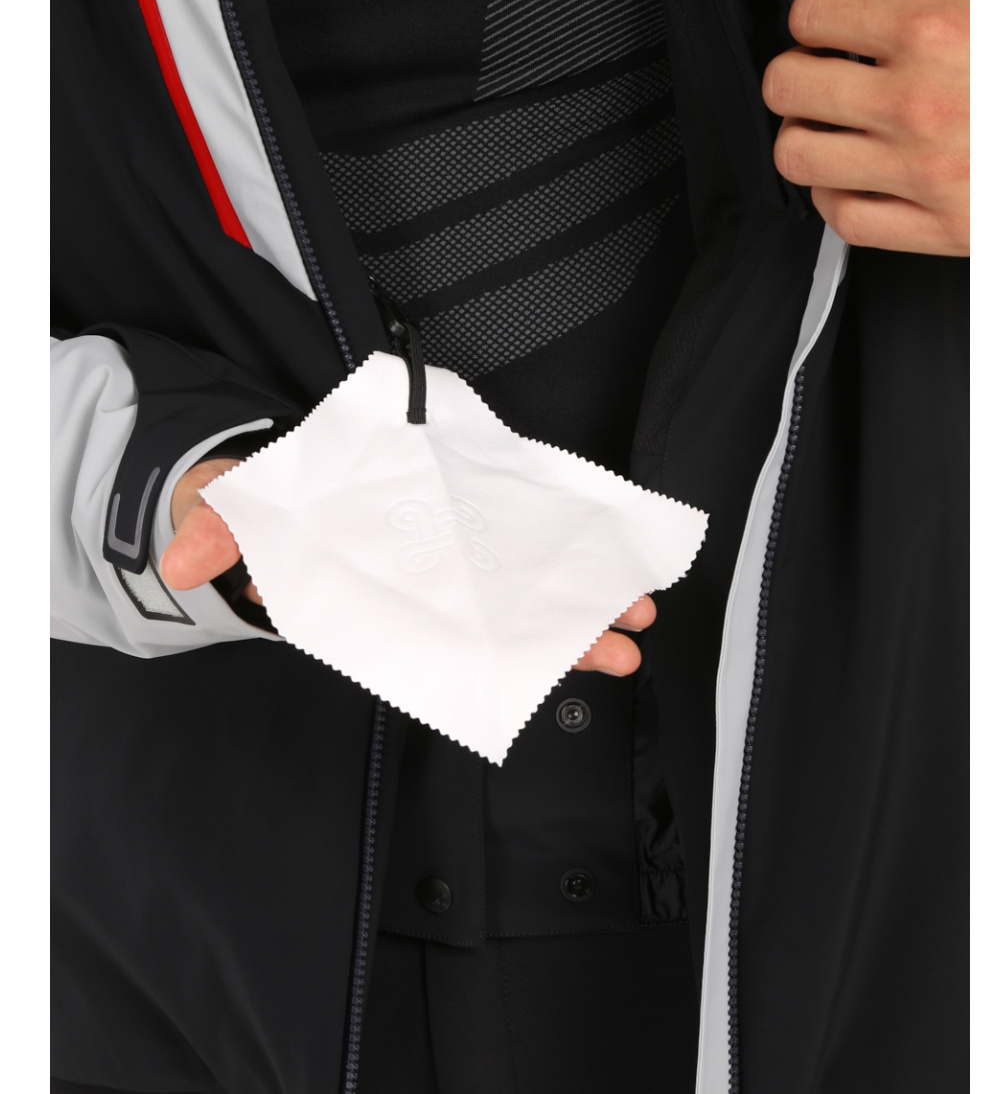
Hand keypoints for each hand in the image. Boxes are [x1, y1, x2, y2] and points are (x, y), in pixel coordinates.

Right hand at [160, 459, 655, 670]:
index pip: (433, 639)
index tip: (540, 670)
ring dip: (577, 608)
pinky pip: (516, 539)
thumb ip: (218, 534)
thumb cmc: (266, 509)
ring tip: (637, 621)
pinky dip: (561, 552)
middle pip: (494, 626)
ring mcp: (446, 556)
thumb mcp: (236, 512)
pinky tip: (607, 556)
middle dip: (557, 642)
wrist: (280, 482)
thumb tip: (181, 561)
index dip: (484, 660)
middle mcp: (420, 587)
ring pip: (517, 591)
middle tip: (619, 654)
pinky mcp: (461, 514)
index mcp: (375, 597)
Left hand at [762, 0, 968, 254]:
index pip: (816, 16)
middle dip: (793, 77)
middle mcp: (918, 103)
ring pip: (799, 158)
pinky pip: (842, 219)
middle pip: (789, 88)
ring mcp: (921, 172)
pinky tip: (851, 180)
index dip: (812, 19)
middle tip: (812, 78)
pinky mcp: (938, 228)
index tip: (820, 28)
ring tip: (825, 130)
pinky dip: (834, 197)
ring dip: (803, 138)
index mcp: (939, 32)